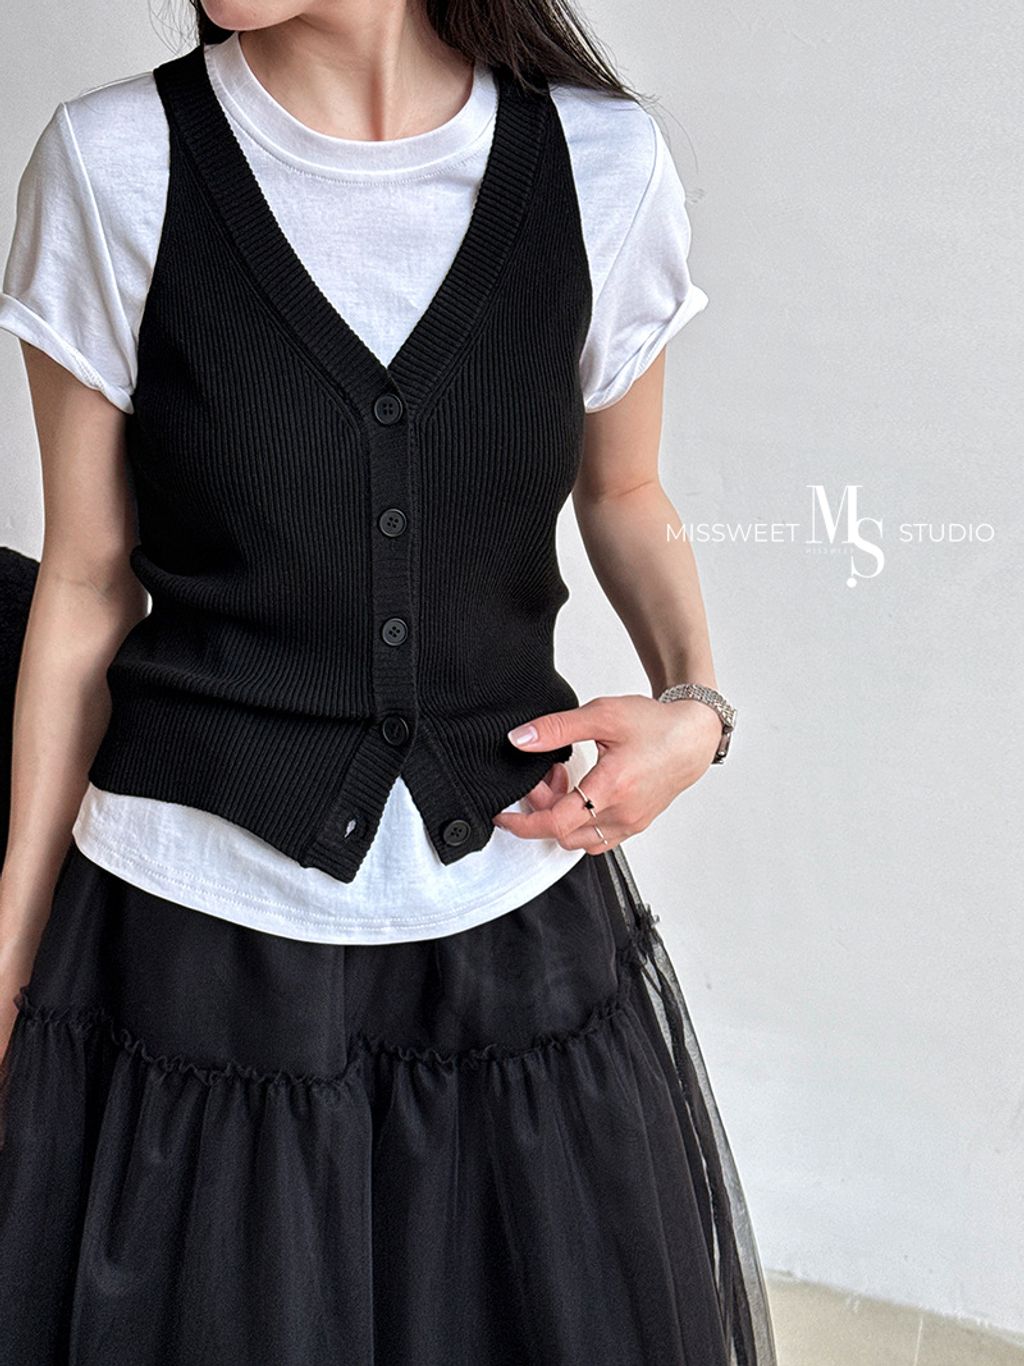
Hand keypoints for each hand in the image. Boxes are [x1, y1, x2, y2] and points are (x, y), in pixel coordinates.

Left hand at [492, 694, 723, 852]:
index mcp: (612, 787)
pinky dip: (580, 825)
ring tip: (564, 782)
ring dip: (561, 819)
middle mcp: (622, 813)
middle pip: (562, 834)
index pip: (556, 823)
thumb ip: (556, 728)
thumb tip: (519, 740)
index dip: (523, 822)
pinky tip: (581, 795)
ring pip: (579, 841)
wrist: (694, 736)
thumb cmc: (654, 725)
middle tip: (544, 776)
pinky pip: (597, 840)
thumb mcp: (602, 715)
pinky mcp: (636, 824)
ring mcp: (631, 823)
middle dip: (542, 810)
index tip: (504, 815)